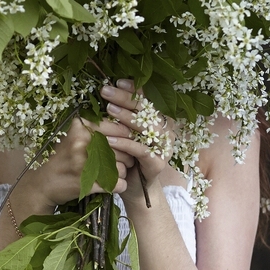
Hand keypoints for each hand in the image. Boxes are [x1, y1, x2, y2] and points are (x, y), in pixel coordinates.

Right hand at [13, 116, 129, 215]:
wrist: (42, 184)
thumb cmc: (62, 159)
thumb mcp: (73, 137)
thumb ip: (95, 130)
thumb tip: (128, 128)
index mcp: (80, 127)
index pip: (118, 128)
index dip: (127, 138)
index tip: (127, 144)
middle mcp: (82, 142)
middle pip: (123, 148)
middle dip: (127, 157)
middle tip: (122, 162)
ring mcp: (84, 163)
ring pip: (123, 167)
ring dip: (122, 173)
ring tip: (112, 174)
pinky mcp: (88, 183)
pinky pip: (119, 183)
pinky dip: (120, 186)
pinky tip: (112, 185)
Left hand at [98, 79, 173, 196]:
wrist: (133, 187)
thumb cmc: (126, 156)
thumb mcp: (123, 132)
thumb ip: (120, 115)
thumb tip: (105, 91)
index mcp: (158, 119)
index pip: (148, 98)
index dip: (134, 89)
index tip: (116, 81)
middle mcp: (164, 130)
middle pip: (146, 109)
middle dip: (125, 98)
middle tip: (105, 91)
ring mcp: (163, 147)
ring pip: (146, 128)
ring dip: (125, 117)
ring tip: (108, 110)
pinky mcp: (157, 163)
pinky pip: (140, 150)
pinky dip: (124, 144)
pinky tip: (109, 139)